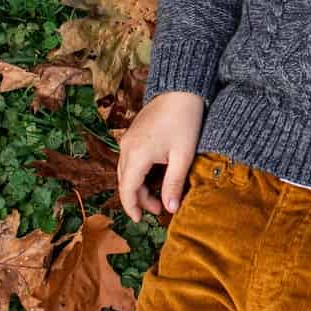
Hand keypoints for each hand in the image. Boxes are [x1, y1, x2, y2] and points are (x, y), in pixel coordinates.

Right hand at [116, 91, 204, 221]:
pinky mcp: (132, 134)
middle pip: (125, 182)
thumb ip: (174, 184)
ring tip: (158, 195)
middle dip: (139, 199)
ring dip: (138, 186)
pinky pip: (129, 160)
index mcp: (136, 156)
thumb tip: (171, 209)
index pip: (127, 190)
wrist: (181, 89)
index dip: (132, 208)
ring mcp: (127, 140)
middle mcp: (126, 148)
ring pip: (126, 171)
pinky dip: (138, 173)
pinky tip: (154, 176)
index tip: (141, 221)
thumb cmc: (185, 120)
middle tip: (159, 209)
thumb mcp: (183, 156)